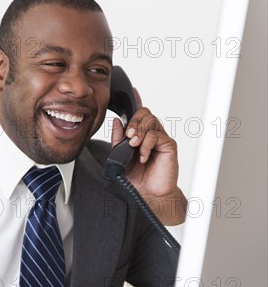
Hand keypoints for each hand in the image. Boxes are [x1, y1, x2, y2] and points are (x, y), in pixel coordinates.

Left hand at [111, 88, 186, 224]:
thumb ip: (117, 141)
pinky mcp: (169, 146)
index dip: (136, 100)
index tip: (132, 91)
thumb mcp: (120, 159)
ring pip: (151, 121)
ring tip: (134, 145)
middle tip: (128, 136)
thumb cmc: (138, 179)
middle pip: (144, 113)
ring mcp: (161, 139)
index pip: (138, 114)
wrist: (150, 195)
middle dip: (134, 121)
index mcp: (140, 135)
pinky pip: (157, 135)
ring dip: (139, 131)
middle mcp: (151, 134)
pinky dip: (147, 144)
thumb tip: (116, 123)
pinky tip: (142, 156)